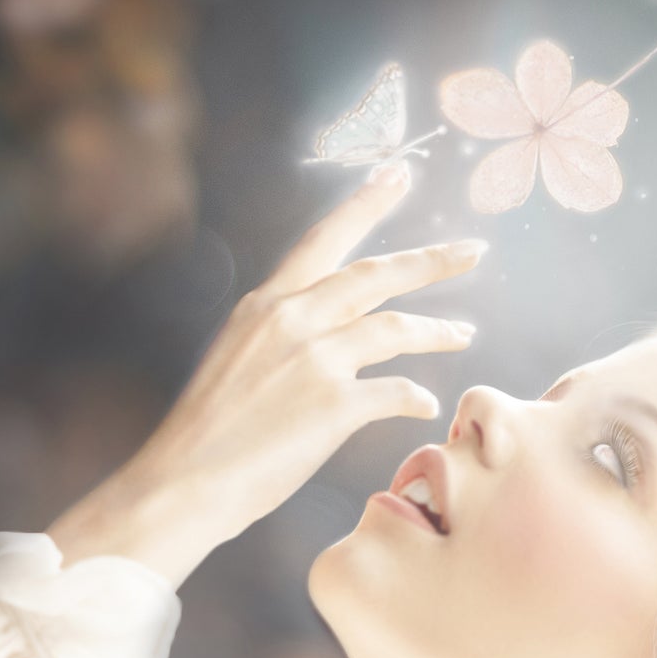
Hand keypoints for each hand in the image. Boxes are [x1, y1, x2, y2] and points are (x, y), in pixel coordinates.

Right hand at [47, 161, 483, 588]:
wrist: (184, 483)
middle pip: (377, 274)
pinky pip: (395, 391)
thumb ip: (279, 335)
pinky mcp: (333, 406)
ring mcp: (315, 359)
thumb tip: (317, 334)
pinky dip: (415, 396)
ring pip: (395, 327)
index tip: (401, 174)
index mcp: (266, 304)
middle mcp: (293, 319)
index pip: (325, 239)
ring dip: (436, 329)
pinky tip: (425, 404)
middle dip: (431, 260)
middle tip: (473, 250)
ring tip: (463, 332)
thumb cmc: (207, 433)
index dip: (367, 204)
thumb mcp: (236, 359)